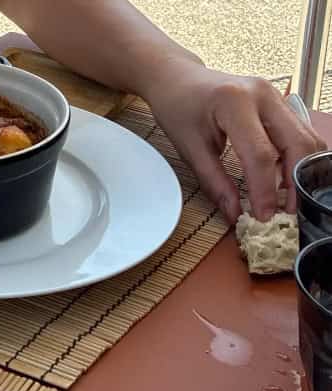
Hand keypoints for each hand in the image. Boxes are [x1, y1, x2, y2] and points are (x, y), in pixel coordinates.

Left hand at [144, 62, 325, 221]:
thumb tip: (235, 214)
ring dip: (300, 172)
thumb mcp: (189, 149)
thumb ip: (214, 182)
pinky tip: (283, 181)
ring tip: (286, 201)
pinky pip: (298, 134)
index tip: (263, 216)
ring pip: (305, 138)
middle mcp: (263, 94)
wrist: (179, 79)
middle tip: (286, 212)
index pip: (261, 154)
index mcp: (235, 102)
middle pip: (296, 143)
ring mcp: (276, 96)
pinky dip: (296, 160)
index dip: (265, 190)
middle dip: (295, 183)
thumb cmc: (179, 108)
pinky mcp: (279, 103)